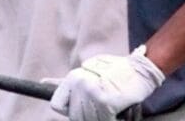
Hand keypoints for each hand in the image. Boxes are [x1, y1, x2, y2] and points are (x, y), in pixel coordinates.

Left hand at [49, 45, 163, 120]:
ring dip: (101, 117)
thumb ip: (67, 80)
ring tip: (111, 106)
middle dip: (88, 115)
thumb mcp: (87, 69)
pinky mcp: (106, 102)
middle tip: (102, 107)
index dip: (69, 110)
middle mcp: (80, 85)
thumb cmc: (115, 70)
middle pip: (74, 116)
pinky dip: (112, 120)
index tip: (81, 108)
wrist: (140, 69)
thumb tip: (43, 82)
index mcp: (73, 77)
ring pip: (89, 120)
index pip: (57, 104)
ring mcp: (92, 94)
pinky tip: (117, 110)